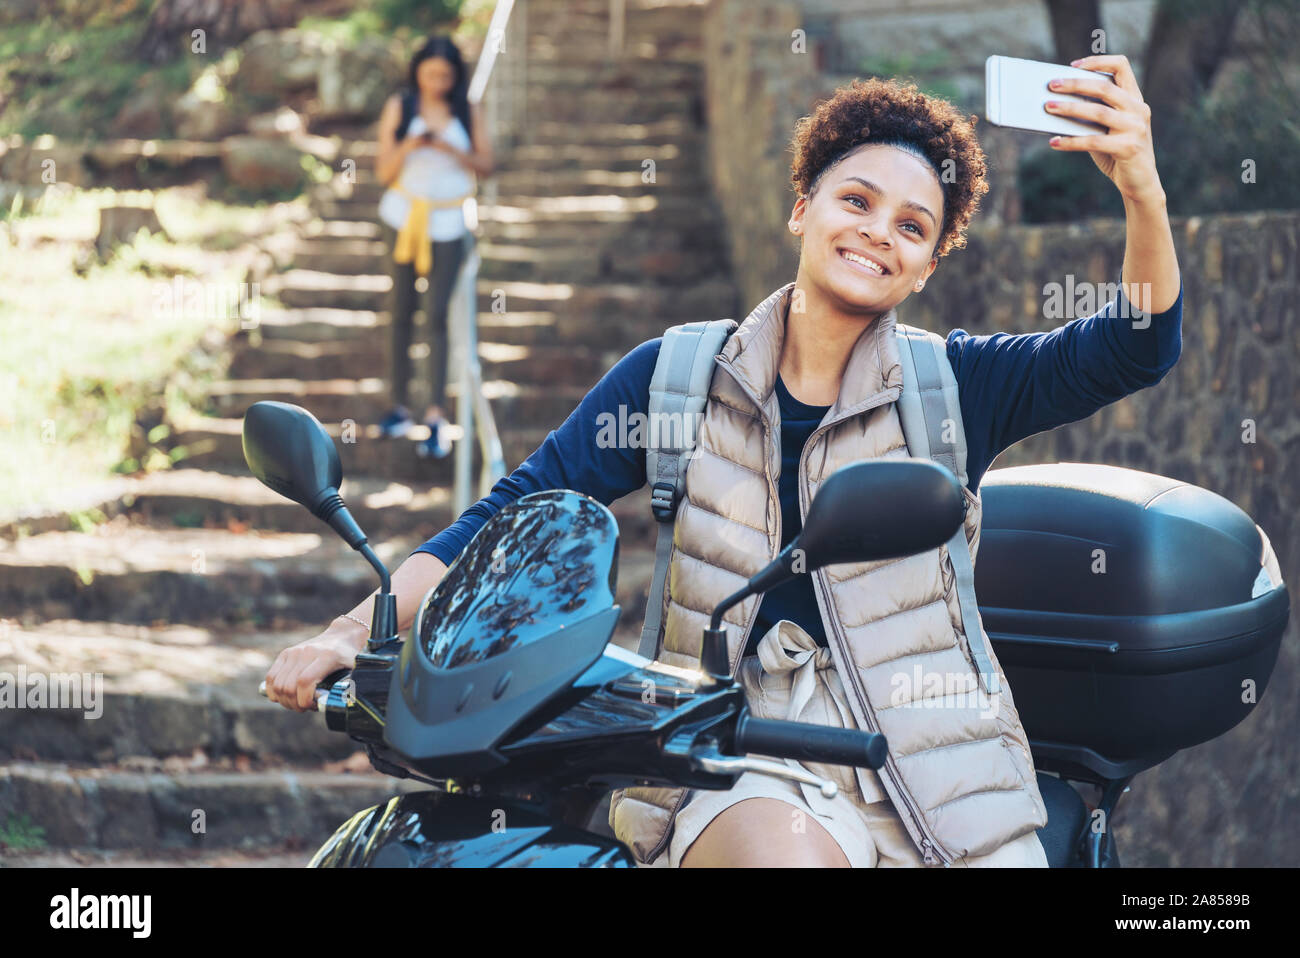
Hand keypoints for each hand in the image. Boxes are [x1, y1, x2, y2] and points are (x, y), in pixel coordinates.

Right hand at [264, 622, 364, 711]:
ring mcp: (294, 652)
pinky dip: (273, 691)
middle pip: (289, 686)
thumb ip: (348, 687)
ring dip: (284, 700)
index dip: (304, 700)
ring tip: (296, 703)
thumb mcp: (355, 670)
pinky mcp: (285, 654)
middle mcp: (307, 652)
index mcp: (326, 657)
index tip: (312, 706)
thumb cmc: (349, 658)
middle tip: (305, 707)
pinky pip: (271, 677)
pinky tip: (284, 697)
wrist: (341, 636)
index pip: (305, 682)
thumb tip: (337, 707)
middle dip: (295, 704)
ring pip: (278, 684)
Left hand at [1045, 54, 1163, 203]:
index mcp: (1134, 98)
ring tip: (1048, 107)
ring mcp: (1136, 127)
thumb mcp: (1105, 128)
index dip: (1098, 62)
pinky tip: (1053, 142)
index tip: (1073, 65)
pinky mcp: (1129, 147)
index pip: (1121, 66)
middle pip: (1105, 87)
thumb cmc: (1116, 152)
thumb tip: (1055, 105)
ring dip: (1070, 108)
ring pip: (1098, 112)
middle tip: (1051, 85)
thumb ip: (1090, 115)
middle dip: (1076, 84)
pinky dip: (1071, 141)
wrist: (1140, 182)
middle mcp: (1138, 109)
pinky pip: (1094, 141)